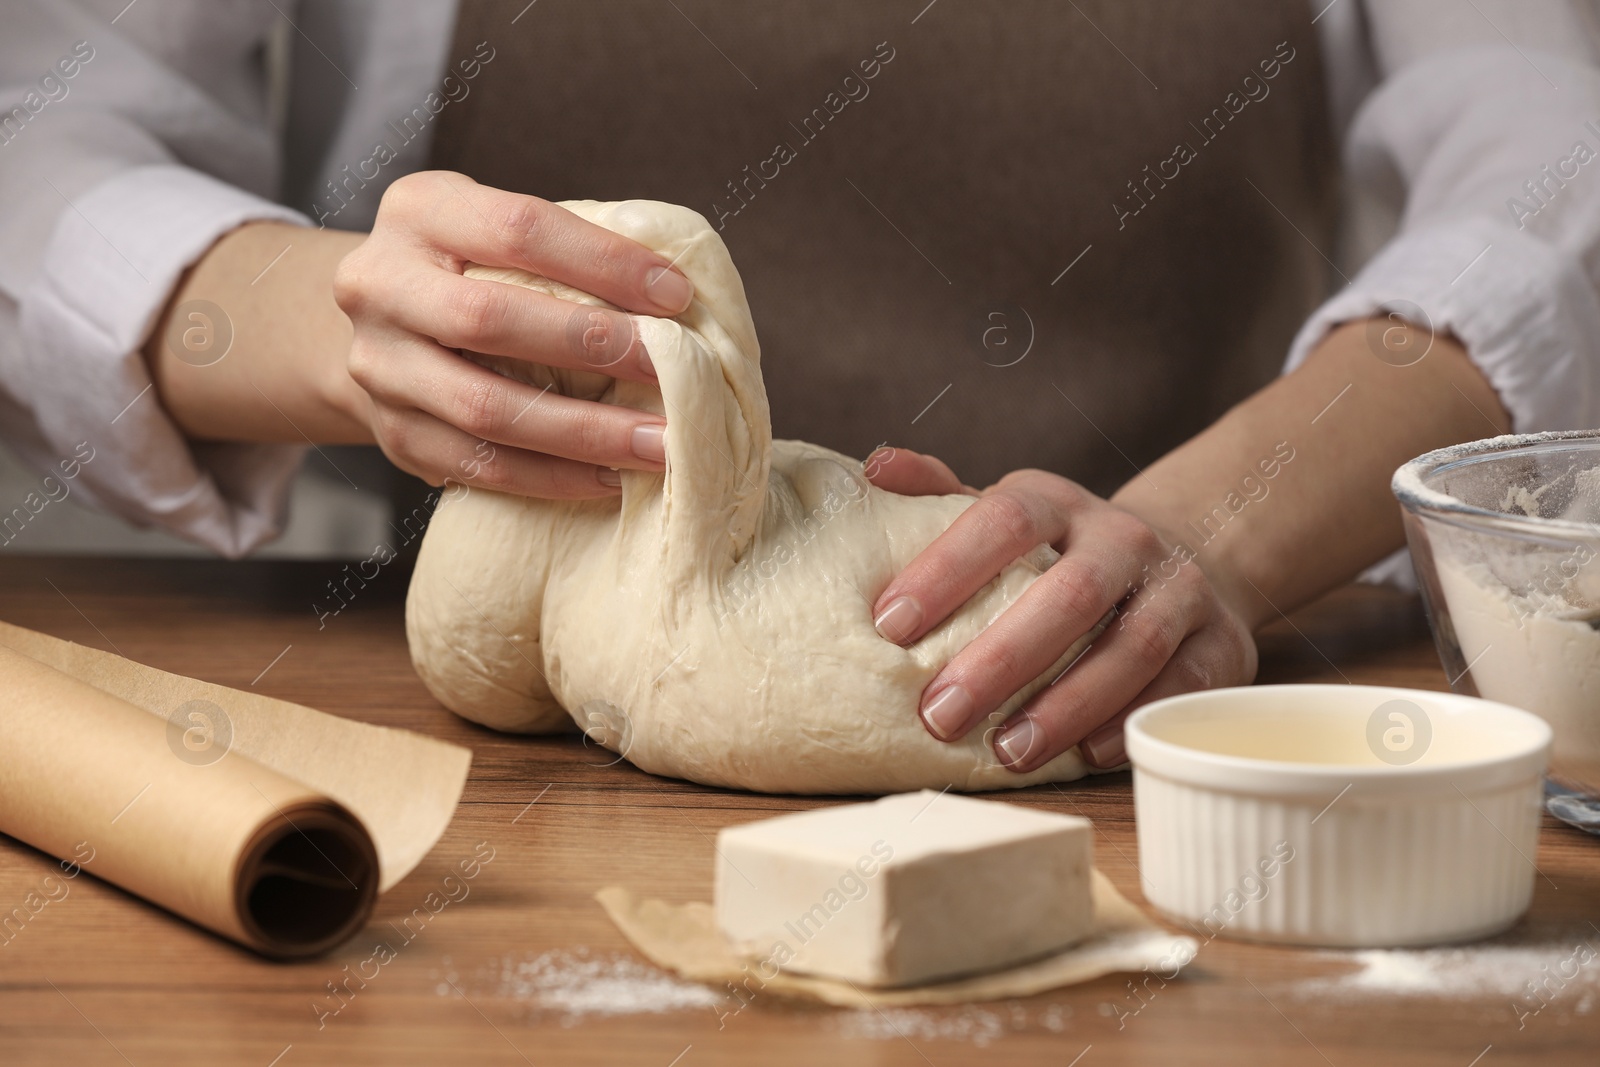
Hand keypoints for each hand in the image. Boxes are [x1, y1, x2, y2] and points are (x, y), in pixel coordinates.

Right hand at [333, 171, 694, 496]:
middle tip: (667, 370)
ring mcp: (378, 365)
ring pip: (484, 407)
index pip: (518, 228)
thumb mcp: (498, 229)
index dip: (604, 262)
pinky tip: (611, 478)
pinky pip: (477, 466)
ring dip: (584, 432)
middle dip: (591, 346)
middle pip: (489, 320)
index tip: (676, 294)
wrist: (384, 323)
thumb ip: (566, 249)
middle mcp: (380, 285)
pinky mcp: (391, 433)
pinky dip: (552, 477)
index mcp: (420, 211)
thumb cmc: (473, 268)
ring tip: (658, 444)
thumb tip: (674, 297)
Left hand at [865, 447, 1256, 770]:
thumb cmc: (1058, 552)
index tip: (889, 625)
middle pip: (1070, 592)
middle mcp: (1124, 537)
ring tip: (1007, 751)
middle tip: (939, 714)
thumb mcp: (1003, 513)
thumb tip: (874, 468)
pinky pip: (1183, 685)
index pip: (1004, 519)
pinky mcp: (1223, 641)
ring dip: (1067, 704)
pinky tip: (1085, 755)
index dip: (947, 568)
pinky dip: (1133, 720)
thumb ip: (939, 495)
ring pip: (1133, 645)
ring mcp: (1181, 588)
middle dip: (1002, 658)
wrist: (1179, 558)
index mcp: (1057, 501)